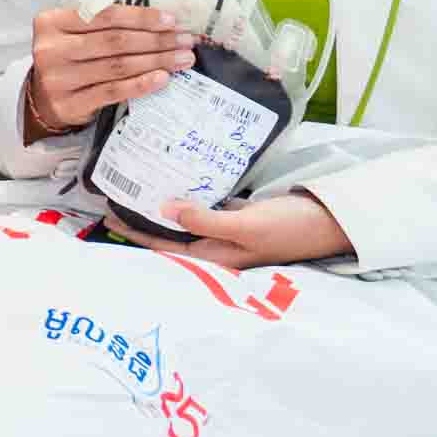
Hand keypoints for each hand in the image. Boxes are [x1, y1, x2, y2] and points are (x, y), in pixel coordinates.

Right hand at [24, 4, 197, 135]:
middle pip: (115, 41)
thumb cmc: (69, 60)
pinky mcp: (69, 104)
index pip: (105, 15)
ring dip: (156, 61)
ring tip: (182, 59)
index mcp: (51, 22)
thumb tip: (161, 20)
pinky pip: (113, 91)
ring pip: (117, 66)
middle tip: (185, 41)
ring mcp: (58, 78)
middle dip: (156, 40)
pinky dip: (141, 84)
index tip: (172, 20)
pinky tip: (162, 78)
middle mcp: (51, 49)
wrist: (44, 100)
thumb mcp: (74, 33)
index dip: (142, 17)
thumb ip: (103, 24)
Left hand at [104, 191, 348, 269]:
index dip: (136, 233)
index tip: (108, 218)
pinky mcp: (239, 216)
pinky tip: (174, 180)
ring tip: (138, 186)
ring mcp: (228, 232)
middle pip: (170, 235)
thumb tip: (164, 210)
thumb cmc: (288, 228)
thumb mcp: (245, 226)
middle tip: (115, 197)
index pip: (164, 247)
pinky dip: (188, 196)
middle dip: (143, 220)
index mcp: (216, 257)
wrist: (328, 222)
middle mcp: (217, 247)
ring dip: (163, 207)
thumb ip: (204, 219)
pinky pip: (205, 206)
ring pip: (186, 220)